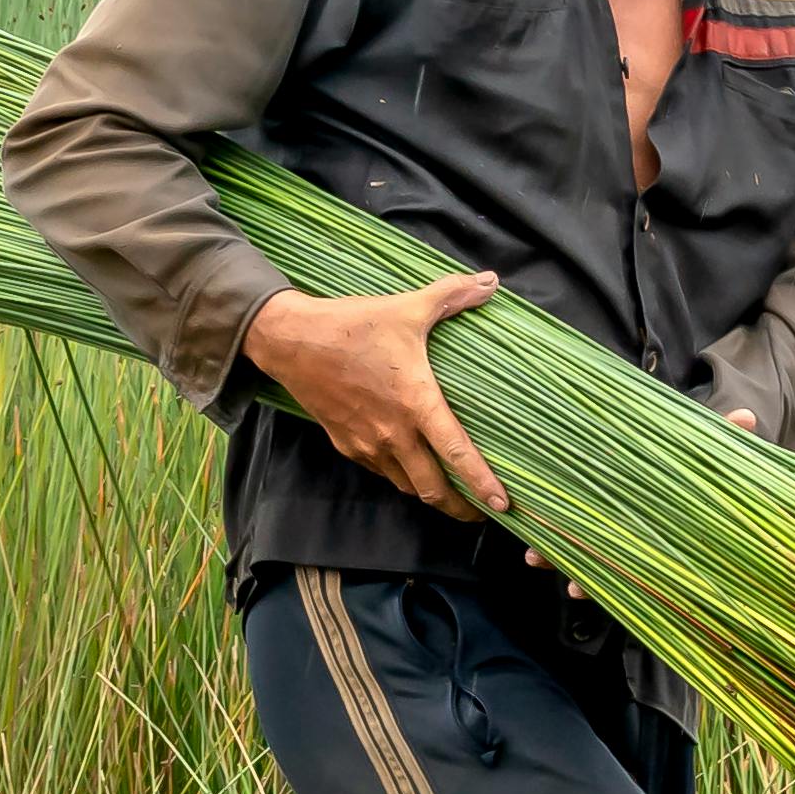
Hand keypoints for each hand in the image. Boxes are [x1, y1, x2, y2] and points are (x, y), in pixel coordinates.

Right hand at [244, 275, 507, 520]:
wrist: (291, 341)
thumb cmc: (352, 326)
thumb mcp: (407, 308)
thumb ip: (452, 296)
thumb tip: (491, 281)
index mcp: (415, 403)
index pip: (456, 454)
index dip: (482, 483)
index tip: (503, 504)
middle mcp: (393, 433)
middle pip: (433, 490)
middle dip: (460, 507)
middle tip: (482, 511)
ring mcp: (367, 444)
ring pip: (406, 486)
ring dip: (430, 493)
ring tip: (451, 493)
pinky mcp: (346, 445)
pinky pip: (381, 472)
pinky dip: (401, 476)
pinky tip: (411, 466)